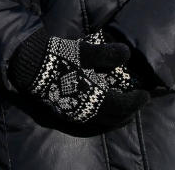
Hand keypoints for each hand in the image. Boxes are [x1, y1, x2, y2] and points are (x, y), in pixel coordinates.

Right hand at [31, 33, 148, 127]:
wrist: (30, 66)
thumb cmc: (60, 58)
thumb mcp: (85, 52)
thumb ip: (107, 54)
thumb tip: (127, 52)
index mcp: (96, 99)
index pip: (123, 106)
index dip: (136, 101)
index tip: (145, 95)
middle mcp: (87, 112)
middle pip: (114, 119)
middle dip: (128, 113)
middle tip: (137, 104)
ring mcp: (75, 115)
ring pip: (102, 123)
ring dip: (116, 118)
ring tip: (122, 109)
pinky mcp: (64, 113)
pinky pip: (89, 122)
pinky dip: (101, 118)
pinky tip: (99, 109)